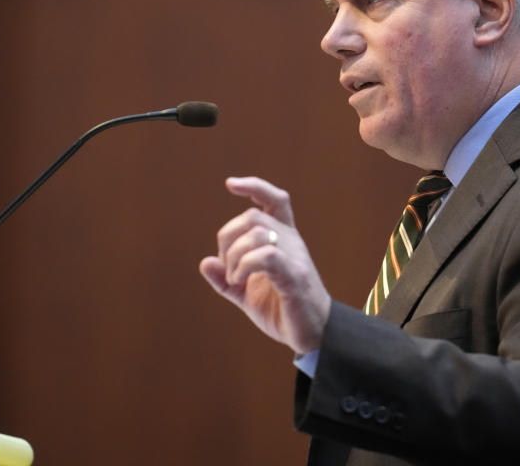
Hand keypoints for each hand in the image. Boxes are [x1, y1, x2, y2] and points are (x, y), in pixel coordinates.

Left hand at [199, 176, 330, 354]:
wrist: (313, 335)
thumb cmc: (283, 311)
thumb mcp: (247, 294)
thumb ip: (226, 279)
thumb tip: (206, 262)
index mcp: (283, 240)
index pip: (275, 200)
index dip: (255, 186)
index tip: (230, 184)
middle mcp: (291, 242)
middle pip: (253, 217)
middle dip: (227, 238)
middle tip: (227, 268)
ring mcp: (295, 257)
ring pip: (257, 233)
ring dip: (233, 256)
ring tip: (234, 280)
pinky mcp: (294, 276)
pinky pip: (266, 256)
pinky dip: (243, 266)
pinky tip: (239, 282)